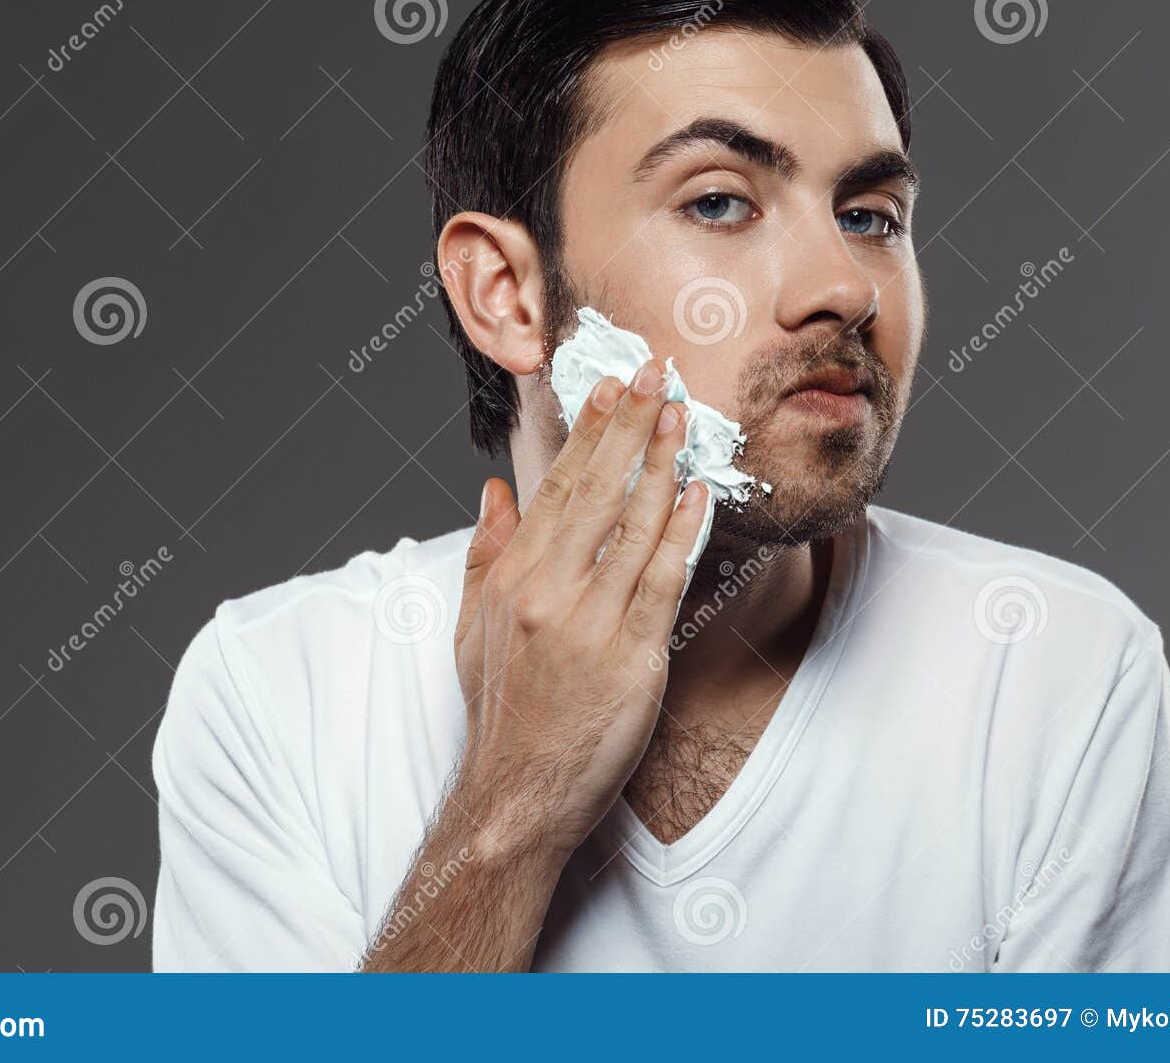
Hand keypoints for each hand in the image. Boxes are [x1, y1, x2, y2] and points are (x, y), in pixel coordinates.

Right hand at [451, 358, 708, 864]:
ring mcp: (589, 622)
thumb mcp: (470, 627)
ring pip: (634, 525)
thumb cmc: (501, 713)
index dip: (589, 431)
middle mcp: (547, 590)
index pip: (556, 486)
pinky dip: (683, 531)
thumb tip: (494, 490)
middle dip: (630, 424)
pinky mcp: (630, 656)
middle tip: (657, 373)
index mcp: (511, 577)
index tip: (610, 385)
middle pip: (596, 489)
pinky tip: (698, 493)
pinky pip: (664, 580)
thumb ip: (485, 552)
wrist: (515, 796)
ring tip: (684, 414)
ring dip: (663, 462)